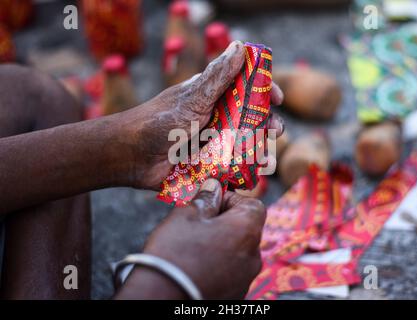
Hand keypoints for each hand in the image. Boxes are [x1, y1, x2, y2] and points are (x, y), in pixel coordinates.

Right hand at [115, 179, 265, 298]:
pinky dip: (220, 265)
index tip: (212, 202)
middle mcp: (253, 256)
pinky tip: (198, 266)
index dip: (233, 199)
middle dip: (225, 222)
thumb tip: (214, 188)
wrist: (161, 297)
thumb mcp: (186, 215)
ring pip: (238, 251)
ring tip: (195, 247)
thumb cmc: (174, 253)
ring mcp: (246, 278)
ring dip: (223, 244)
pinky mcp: (236, 294)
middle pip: (246, 229)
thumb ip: (205, 199)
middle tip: (199, 224)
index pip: (254, 205)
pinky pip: (232, 271)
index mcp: (246, 230)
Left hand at [118, 40, 283, 189]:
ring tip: (266, 157)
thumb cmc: (159, 121)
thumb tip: (239, 46)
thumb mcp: (192, 97)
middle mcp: (215, 119)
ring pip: (244, 146)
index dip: (264, 91)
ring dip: (259, 151)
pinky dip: (243, 173)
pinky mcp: (207, 167)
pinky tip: (251, 176)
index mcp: (212, 98)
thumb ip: (217, 76)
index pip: (245, 89)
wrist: (130, 155)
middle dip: (267, 124)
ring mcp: (212, 144)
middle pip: (250, 119)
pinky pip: (230, 170)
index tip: (278, 97)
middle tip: (275, 130)